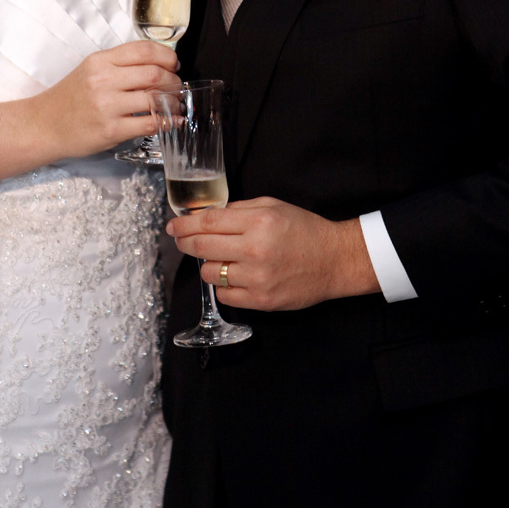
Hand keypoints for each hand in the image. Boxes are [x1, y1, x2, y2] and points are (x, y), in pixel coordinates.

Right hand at [38, 40, 180, 158]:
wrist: (44, 126)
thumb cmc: (69, 99)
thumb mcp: (90, 70)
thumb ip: (120, 65)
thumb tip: (159, 65)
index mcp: (100, 61)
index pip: (143, 50)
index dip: (166, 56)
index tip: (174, 63)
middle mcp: (103, 80)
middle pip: (154, 73)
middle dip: (173, 80)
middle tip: (176, 86)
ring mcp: (107, 106)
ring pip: (155, 98)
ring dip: (173, 102)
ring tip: (176, 104)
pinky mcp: (111, 130)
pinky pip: (149, 124)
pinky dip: (167, 122)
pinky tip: (172, 121)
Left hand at [166, 197, 379, 310]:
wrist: (335, 260)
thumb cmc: (305, 230)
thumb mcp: (273, 206)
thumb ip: (239, 209)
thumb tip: (206, 216)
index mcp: (258, 222)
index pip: (208, 223)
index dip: (184, 225)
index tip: (173, 226)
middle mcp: (255, 250)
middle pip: (201, 248)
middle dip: (184, 243)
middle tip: (180, 240)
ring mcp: (257, 278)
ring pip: (209, 274)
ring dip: (207, 265)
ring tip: (219, 259)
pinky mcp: (261, 300)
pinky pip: (225, 295)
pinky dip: (224, 286)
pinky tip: (235, 276)